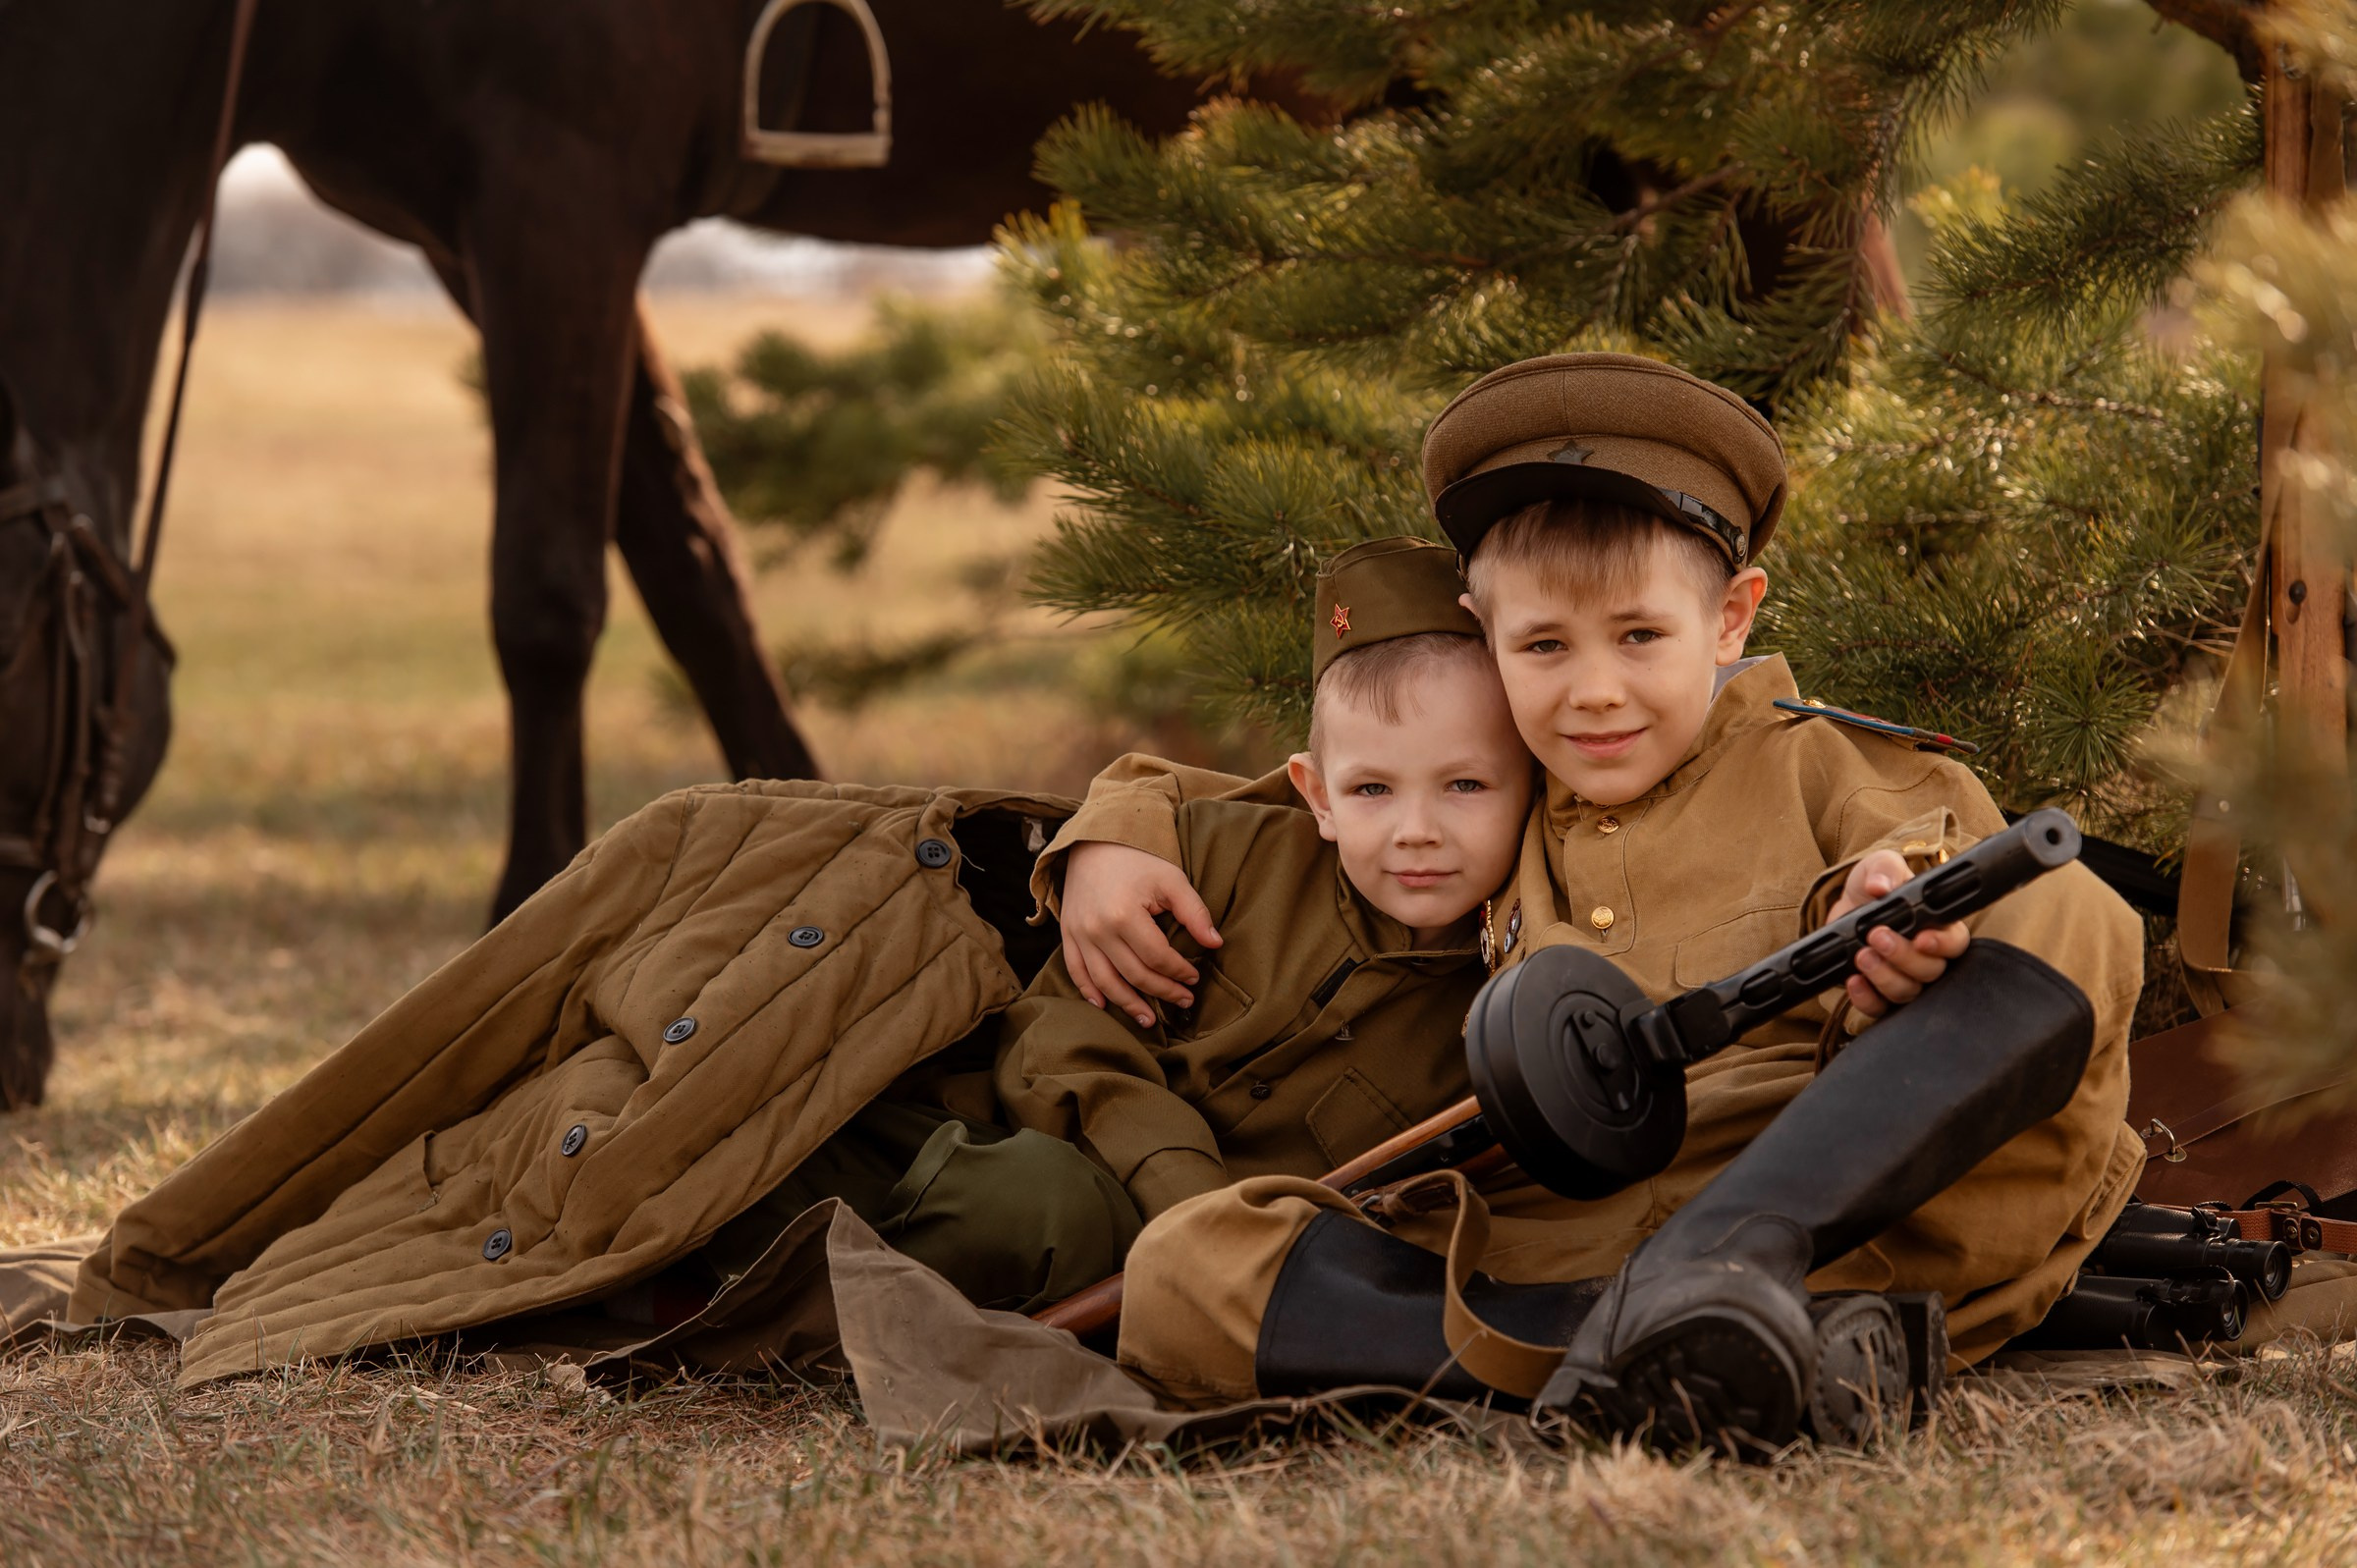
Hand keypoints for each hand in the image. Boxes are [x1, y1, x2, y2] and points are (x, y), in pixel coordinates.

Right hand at [1058, 841, 1222, 1026]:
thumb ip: (1194, 912)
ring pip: (1104, 982)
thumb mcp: (1171, 879)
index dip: (1179, 972)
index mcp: (1124, 914)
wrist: (1094, 843)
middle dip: (1162, 992)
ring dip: (1128, 1004)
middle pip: (1133, 974)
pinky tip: (1105, 1006)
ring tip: (1149, 1020)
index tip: (1194, 978)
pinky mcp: (1067, 934)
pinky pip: (1075, 971)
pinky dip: (1089, 992)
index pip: (1157, 957)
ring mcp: (1079, 933)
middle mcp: (1097, 929)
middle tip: (1183, 1001)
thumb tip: (1215, 944)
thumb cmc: (1137, 860)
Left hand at [1827, 849, 1968, 1020]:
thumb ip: (1885, 870)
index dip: (1943, 944)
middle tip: (1877, 936)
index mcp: (1938, 927)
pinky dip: (1866, 998)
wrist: (1845, 904)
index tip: (1921, 938)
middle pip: (1930, 971)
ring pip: (1907, 991)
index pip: (1955, 943)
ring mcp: (1904, 978)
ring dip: (1883, 976)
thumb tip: (1879, 886)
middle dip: (1903, 956)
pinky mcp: (1878, 993)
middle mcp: (1927, 958)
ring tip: (1861, 955)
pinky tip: (1853, 981)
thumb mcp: (1880, 866)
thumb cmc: (1875, 884)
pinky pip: (1880, 1008)